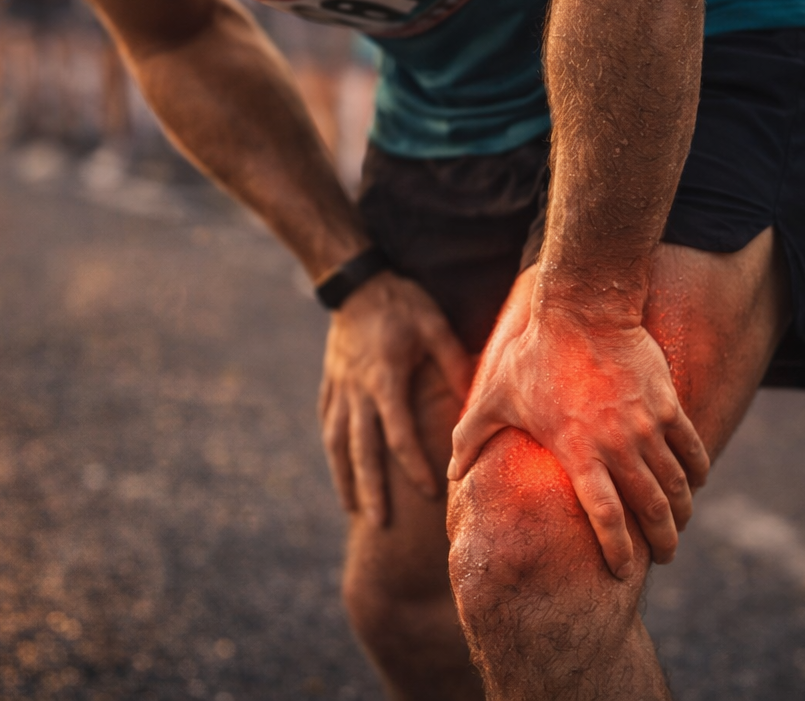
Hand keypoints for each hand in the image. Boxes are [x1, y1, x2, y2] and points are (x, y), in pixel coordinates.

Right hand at [318, 271, 471, 524]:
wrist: (355, 282)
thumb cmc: (401, 303)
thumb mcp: (433, 325)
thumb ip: (454, 362)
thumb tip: (475, 399)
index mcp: (385, 379)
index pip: (398, 432)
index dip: (412, 465)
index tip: (429, 491)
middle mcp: (358, 391)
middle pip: (361, 449)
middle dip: (370, 488)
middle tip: (379, 524)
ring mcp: (340, 389)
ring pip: (338, 442)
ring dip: (346, 478)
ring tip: (354, 510)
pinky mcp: (331, 384)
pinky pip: (329, 424)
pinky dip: (334, 451)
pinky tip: (340, 471)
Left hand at [448, 267, 709, 575]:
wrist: (583, 307)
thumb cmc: (534, 352)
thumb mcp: (495, 396)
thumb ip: (471, 437)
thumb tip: (448, 473)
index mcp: (578, 452)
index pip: (605, 517)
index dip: (617, 550)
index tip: (622, 571)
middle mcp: (618, 446)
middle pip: (651, 509)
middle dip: (661, 542)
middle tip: (663, 557)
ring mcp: (647, 425)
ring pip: (677, 484)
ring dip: (681, 511)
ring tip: (678, 525)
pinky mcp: (667, 404)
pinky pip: (692, 448)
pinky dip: (698, 472)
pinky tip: (696, 483)